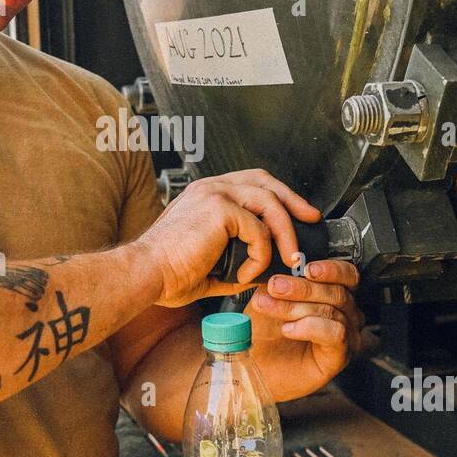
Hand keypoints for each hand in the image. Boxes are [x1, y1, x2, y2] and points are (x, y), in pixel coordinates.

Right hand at [129, 169, 320, 307]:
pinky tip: (246, 274)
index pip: (252, 183)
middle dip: (293, 200)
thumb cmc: (166, 274)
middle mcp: (210, 188)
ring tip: (290, 257)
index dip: (278, 196)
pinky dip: (260, 256)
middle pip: (265, 180)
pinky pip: (258, 230)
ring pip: (269, 203)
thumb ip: (236, 265)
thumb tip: (259, 276)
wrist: (145, 274)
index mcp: (205, 196)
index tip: (297, 214)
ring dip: (285, 232)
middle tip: (310, 220)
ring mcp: (214, 194)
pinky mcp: (219, 209)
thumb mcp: (209, 268)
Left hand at [245, 259, 369, 401]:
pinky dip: (310, 327)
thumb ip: (280, 280)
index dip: (330, 269)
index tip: (303, 267)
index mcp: (334, 295)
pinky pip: (335, 334)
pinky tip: (288, 329)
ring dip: (297, 306)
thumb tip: (280, 266)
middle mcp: (346, 314)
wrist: (255, 365)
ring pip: (332, 311)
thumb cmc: (265, 332)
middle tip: (275, 286)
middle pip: (336, 292)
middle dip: (301, 288)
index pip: (347, 275)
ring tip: (270, 306)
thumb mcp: (269, 298)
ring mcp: (346, 336)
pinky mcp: (340, 357)